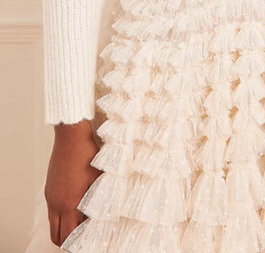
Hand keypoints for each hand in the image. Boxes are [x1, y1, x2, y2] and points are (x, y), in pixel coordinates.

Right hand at [44, 119, 101, 247]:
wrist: (71, 135)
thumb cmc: (87, 153)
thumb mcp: (99, 179)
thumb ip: (100, 201)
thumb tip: (103, 216)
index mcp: (69, 204)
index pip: (68, 236)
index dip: (77, 243)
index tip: (88, 241)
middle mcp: (56, 202)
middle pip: (56, 234)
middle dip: (66, 240)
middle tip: (81, 238)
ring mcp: (50, 195)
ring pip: (52, 222)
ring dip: (62, 226)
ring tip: (79, 222)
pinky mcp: (49, 187)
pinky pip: (51, 209)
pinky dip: (60, 214)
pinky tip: (74, 205)